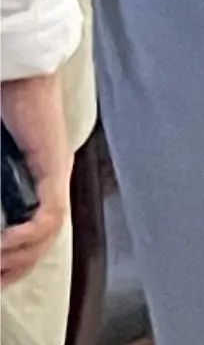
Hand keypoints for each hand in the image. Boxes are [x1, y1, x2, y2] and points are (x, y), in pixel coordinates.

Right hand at [0, 72, 68, 285]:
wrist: (19, 77)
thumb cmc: (6, 110)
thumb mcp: (1, 156)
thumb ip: (3, 183)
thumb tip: (0, 210)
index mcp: (39, 179)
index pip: (37, 231)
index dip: (18, 260)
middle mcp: (53, 180)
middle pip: (44, 239)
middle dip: (18, 267)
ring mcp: (56, 175)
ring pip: (48, 232)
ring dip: (21, 256)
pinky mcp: (54, 167)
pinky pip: (49, 213)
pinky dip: (31, 234)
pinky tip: (8, 243)